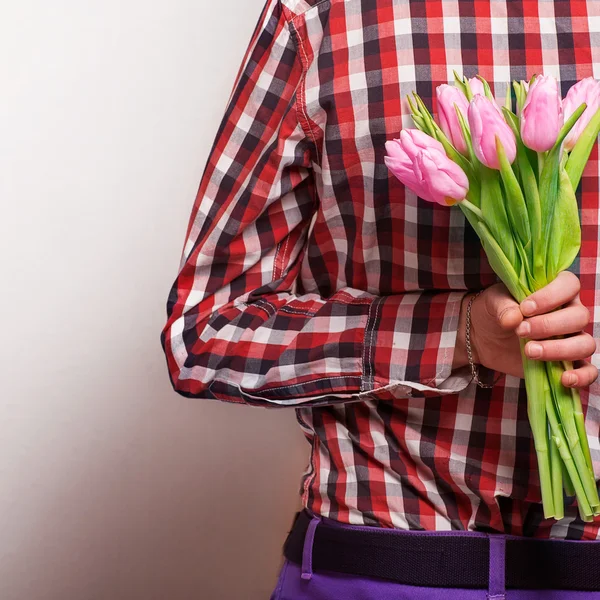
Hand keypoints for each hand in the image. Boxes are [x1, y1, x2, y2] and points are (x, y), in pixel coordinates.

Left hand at [453, 272, 597, 387]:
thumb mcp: (492, 301)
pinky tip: (564, 379)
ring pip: (585, 344)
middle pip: (579, 317)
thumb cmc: (494, 311)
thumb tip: (513, 318)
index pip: (569, 285)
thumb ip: (503, 306)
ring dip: (559, 350)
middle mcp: (569, 312)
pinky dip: (582, 376)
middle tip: (520, 331)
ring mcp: (570, 339)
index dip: (551, 297)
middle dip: (549, 326)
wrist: (483, 336)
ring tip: (529, 351)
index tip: (526, 308)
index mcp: (556, 290)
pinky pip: (588, 370)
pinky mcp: (565, 362)